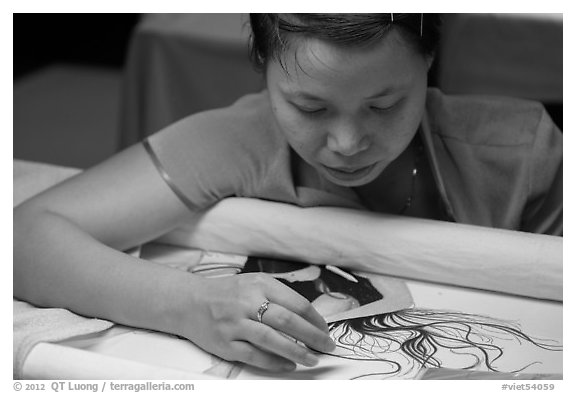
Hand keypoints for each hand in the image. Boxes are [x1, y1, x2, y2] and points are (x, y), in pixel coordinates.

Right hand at [178, 273, 335, 371]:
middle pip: (287, 320)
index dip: (315, 319)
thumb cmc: (228, 294)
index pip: (296, 303)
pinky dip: (274, 362)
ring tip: (312, 359)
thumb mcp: (254, 284)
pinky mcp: (225, 343)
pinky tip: (288, 365)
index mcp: (259, 284)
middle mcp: (247, 302)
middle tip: (327, 346)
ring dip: (296, 352)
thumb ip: (279, 297)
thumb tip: (310, 319)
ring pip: (272, 340)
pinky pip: (254, 355)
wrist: (189, 302)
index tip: (325, 330)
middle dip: (312, 336)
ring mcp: (235, 323)